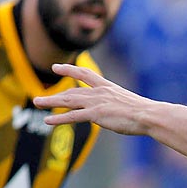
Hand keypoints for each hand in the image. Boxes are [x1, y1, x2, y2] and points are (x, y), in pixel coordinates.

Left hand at [34, 64, 153, 134]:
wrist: (149, 115)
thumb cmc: (145, 113)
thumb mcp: (129, 104)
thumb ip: (116, 105)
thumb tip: (113, 112)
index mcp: (108, 87)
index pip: (85, 73)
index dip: (69, 69)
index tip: (57, 67)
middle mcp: (100, 92)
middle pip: (72, 91)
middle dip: (55, 94)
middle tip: (39, 98)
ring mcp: (97, 103)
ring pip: (68, 101)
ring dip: (51, 102)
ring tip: (37, 103)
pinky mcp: (96, 114)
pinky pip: (73, 116)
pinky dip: (59, 119)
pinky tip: (48, 121)